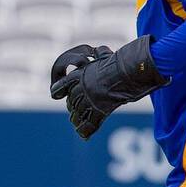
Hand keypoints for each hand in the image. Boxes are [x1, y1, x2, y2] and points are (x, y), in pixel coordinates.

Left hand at [50, 37, 168, 138]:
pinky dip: (86, 131)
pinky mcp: (100, 111)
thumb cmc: (119, 61)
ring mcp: (90, 101)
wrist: (129, 70)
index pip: (61, 86)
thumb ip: (99, 56)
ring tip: (76, 124)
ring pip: (78, 114)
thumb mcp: (105, 56)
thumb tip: (100, 51)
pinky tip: (83, 135)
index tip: (56, 95)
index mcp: (79, 76)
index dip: (58, 91)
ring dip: (77, 120)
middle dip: (73, 108)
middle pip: (72, 103)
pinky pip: (90, 124)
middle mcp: (81, 89)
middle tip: (74, 112)